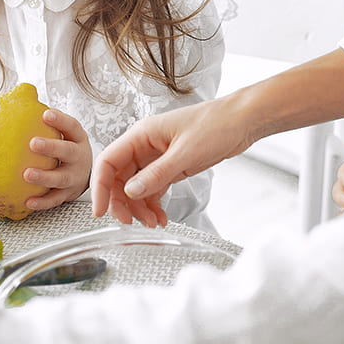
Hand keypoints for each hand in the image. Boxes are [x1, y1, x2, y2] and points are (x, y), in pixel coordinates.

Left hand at [22, 109, 92, 210]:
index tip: (45, 113)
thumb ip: (47, 117)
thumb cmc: (65, 148)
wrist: (84, 174)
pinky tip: (27, 201)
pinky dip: (42, 202)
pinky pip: (55, 200)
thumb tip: (23, 91)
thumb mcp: (63, 132)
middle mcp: (80, 157)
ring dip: (44, 177)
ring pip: (62, 178)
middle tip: (33, 143)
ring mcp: (76, 177)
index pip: (72, 126)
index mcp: (78, 139)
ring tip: (26, 174)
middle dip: (52, 148)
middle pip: (69, 152)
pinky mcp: (69, 195)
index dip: (60, 120)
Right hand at [91, 98, 249, 226]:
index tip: (100, 211)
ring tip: (152, 223)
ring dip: (140, 207)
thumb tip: (130, 193)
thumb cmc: (216, 125)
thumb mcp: (185, 153)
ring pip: (136, 186)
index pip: (108, 161)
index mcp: (142, 134)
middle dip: (122, 203)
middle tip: (130, 223)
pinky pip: (153, 187)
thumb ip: (156, 174)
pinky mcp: (171, 165)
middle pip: (120, 177)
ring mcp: (158, 156)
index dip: (100, 187)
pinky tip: (160, 217)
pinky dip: (154, 203)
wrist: (243, 121)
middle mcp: (146, 145)